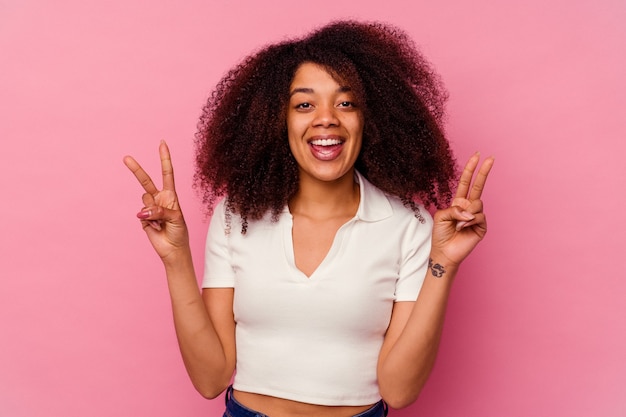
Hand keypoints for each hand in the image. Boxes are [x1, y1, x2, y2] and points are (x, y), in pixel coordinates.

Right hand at [123, 141, 189, 261]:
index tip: (162, 143)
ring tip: (162, 222)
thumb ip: (160, 211)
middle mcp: (159, 199)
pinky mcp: (142, 218)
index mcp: (170, 195)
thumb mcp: (175, 218)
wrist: (173, 249)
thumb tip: (142, 211)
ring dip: (153, 212)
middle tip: (125, 157)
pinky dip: (149, 221)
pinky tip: (156, 227)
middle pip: (146, 181)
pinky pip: (142, 215)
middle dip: (136, 170)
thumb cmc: (179, 232)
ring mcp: (149, 208)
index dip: (164, 159)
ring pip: (145, 201)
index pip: (167, 173)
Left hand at [431, 153, 493, 266]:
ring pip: (477, 203)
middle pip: (479, 186)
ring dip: (466, 213)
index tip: (477, 156)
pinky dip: (469, 221)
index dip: (470, 170)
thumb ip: (454, 209)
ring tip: (458, 225)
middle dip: (484, 171)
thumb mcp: (441, 216)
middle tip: (490, 158)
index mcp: (459, 203)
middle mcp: (469, 207)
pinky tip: (463, 229)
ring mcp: (477, 216)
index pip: (466, 183)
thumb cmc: (440, 234)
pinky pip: (479, 216)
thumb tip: (470, 210)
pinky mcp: (482, 226)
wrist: (444, 252)